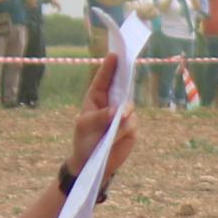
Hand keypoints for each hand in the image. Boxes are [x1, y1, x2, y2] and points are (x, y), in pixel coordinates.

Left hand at [66, 71, 139, 190]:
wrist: (92, 163)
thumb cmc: (84, 140)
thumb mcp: (85, 127)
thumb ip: (100, 117)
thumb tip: (118, 111)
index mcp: (96, 98)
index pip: (103, 79)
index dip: (109, 67)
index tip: (114, 55)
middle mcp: (112, 103)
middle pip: (122, 86)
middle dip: (125, 76)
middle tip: (128, 65)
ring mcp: (123, 115)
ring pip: (129, 108)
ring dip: (122, 116)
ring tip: (111, 131)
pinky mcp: (131, 128)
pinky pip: (133, 123)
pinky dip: (125, 130)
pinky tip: (114, 138)